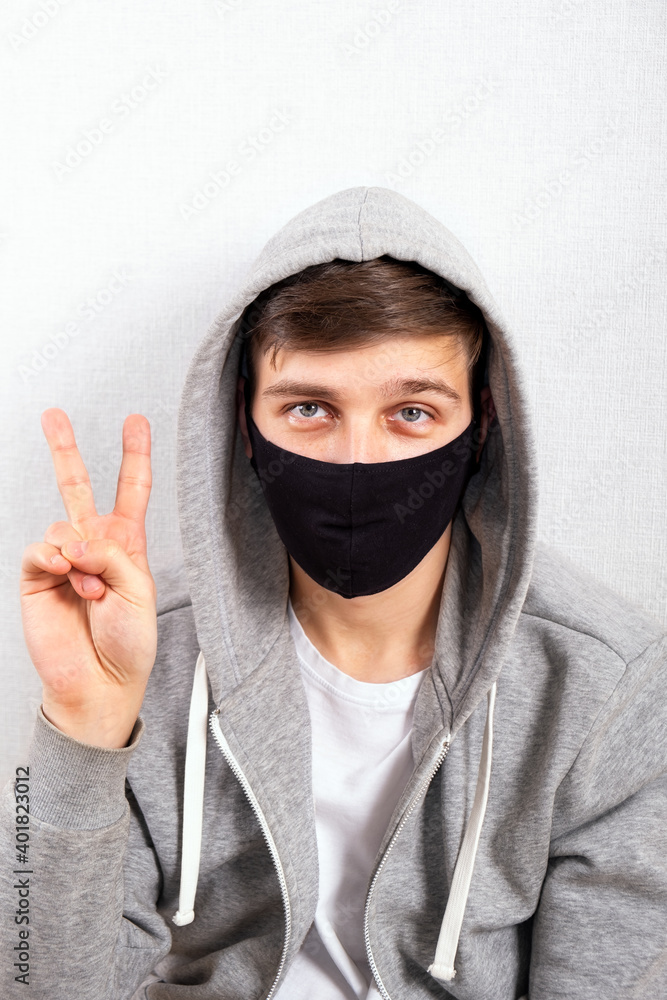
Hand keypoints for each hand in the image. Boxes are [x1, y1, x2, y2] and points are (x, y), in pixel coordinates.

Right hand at [20, 409, 157, 747]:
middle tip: (54, 416)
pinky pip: (39, 549)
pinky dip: (52, 559)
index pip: (132, 490)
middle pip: (77, 486)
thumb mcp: (138, 589)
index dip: (134, 455)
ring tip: (90, 590)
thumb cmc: (128, 642)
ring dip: (79, 557)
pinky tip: (63, 575)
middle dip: (65, 449)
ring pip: (62, 524)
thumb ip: (112, 553)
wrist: (100, 682)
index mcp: (126, 544)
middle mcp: (93, 545)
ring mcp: (62, 560)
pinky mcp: (36, 577)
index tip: (136, 422)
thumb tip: (73, 539)